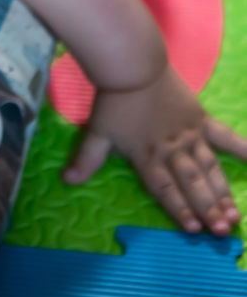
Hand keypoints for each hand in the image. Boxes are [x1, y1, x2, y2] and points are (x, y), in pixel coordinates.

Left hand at [63, 65, 246, 234]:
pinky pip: (225, 137)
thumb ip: (87, 159)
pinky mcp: (200, 119)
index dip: (179, 210)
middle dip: (208, 209)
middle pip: (192, 183)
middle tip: (223, 232)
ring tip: (235, 215)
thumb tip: (67, 182)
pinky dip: (242, 149)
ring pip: (209, 168)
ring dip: (222, 192)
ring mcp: (189, 135)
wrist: (133, 65)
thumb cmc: (114, 100)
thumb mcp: (97, 132)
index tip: (193, 230)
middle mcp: (171, 150)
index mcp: (147, 156)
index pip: (165, 189)